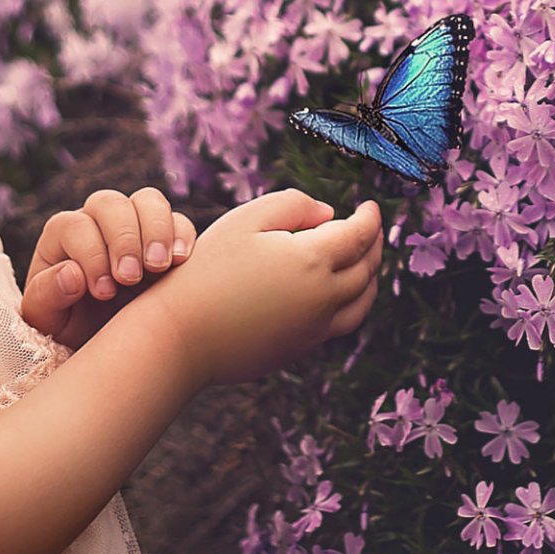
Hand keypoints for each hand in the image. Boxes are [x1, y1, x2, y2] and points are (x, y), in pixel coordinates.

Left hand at [19, 187, 198, 349]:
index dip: (90, 255)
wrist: (106, 343)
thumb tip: (71, 274)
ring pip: (148, 201)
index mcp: (62, 236)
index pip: (75, 226)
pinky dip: (182, 236)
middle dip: (123, 239)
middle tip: (130, 279)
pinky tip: (180, 263)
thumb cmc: (69, 327)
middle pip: (110, 203)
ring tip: (159, 267)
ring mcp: (135, 225)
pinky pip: (179, 221)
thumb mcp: (48, 320)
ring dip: (156, 230)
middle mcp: (98, 221)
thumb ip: (46, 296)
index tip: (103, 293)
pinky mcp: (166, 239)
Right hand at [134, 190, 381, 388]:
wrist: (181, 335)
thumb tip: (328, 214)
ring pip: (362, 302)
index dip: (370, 218)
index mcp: (312, 260)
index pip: (358, 235)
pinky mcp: (300, 348)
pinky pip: (341, 324)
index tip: (371, 206)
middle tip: (370, 229)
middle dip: (373, 244)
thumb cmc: (208, 269)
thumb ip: (293, 205)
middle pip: (366, 268)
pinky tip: (338, 293)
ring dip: (370, 277)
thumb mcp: (246, 220)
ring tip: (364, 261)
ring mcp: (314, 328)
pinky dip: (353, 303)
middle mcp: (323, 297)